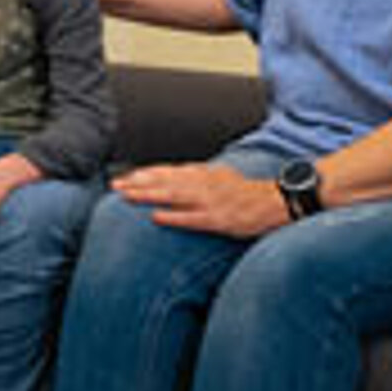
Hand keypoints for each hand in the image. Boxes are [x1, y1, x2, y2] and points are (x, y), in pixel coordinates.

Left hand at [110, 162, 287, 238]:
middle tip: (116, 186)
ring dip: (148, 195)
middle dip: (138, 183)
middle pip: (164, 181)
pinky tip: (156, 217)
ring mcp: (211, 201)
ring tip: (127, 196)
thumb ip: (195, 177)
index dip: (144, 174)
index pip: (167, 171)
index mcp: (203, 173)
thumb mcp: (219, 176)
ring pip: (173, 195)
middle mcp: (204, 183)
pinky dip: (173, 216)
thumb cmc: (245, 193)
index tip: (124, 178)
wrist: (276, 202)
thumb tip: (170, 178)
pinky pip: (192, 218)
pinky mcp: (219, 219)